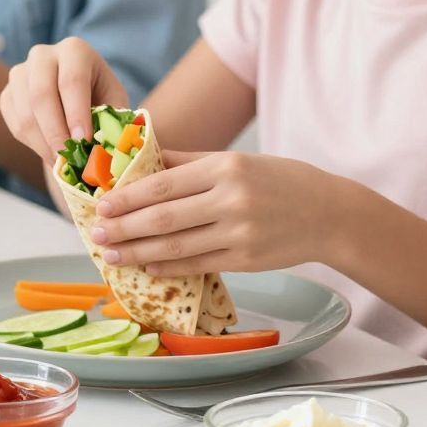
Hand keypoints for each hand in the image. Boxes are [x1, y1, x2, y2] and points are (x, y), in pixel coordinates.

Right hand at [0, 37, 130, 160]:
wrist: (74, 98)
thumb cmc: (100, 99)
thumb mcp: (114, 103)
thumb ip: (112, 120)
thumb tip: (108, 146)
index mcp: (74, 50)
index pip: (71, 80)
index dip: (76, 113)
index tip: (84, 142)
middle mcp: (42, 55)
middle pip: (41, 94)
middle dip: (55, 132)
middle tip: (68, 158)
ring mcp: (19, 74)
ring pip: (25, 113)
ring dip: (43, 144)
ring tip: (61, 162)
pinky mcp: (7, 94)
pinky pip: (14, 124)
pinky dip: (32, 144)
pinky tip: (49, 153)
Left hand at [90, 151, 337, 276]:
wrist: (329, 213)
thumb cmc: (279, 181)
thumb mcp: (238, 161)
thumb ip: (189, 162)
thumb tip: (141, 160)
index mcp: (225, 167)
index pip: (163, 183)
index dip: (127, 197)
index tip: (102, 204)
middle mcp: (231, 199)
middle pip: (163, 218)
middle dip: (124, 228)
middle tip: (96, 234)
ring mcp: (240, 232)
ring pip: (176, 246)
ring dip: (138, 253)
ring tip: (112, 255)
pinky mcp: (247, 259)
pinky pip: (197, 264)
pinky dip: (168, 266)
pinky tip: (147, 266)